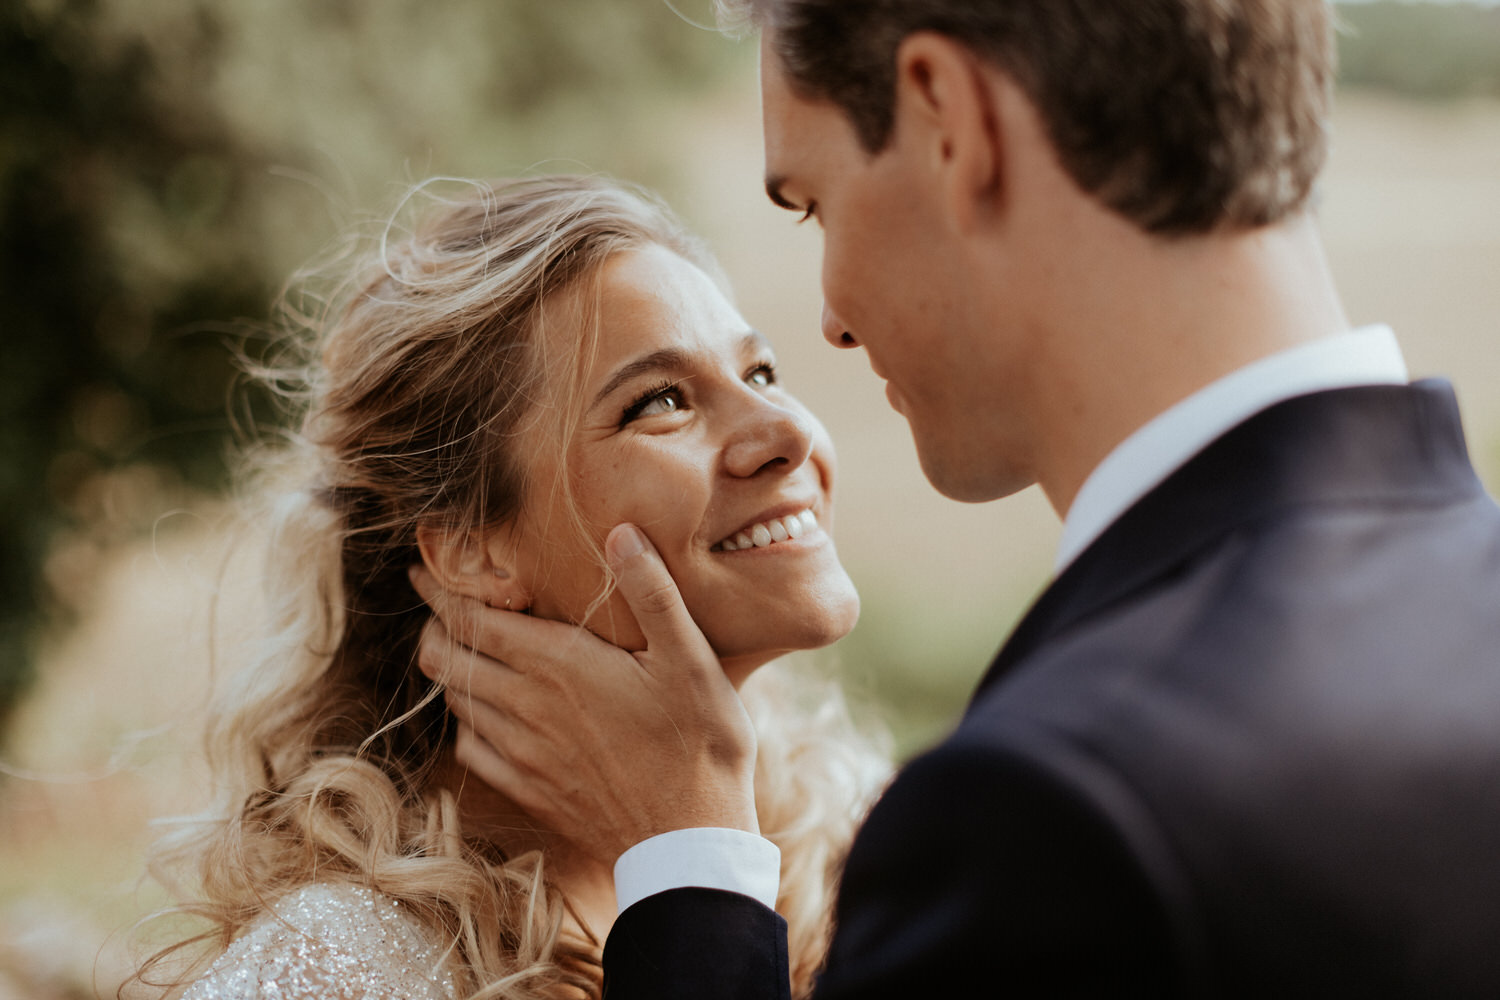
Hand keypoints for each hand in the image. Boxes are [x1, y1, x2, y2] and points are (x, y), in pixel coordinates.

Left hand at [409, 523, 758, 866]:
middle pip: (445, 657)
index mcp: (557, 664)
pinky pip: (471, 748)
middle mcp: (525, 706)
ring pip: (456, 700)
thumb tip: (620, 531)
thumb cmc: (700, 743)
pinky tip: (489, 713)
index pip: (470, 617)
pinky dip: (468, 721)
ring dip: (452, 670)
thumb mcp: (690, 658)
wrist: (689, 843)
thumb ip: (651, 591)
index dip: (438, 590)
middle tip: (445, 605)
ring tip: (466, 649)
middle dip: (436, 624)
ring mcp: (521, 753)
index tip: (424, 568)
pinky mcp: (528, 789)